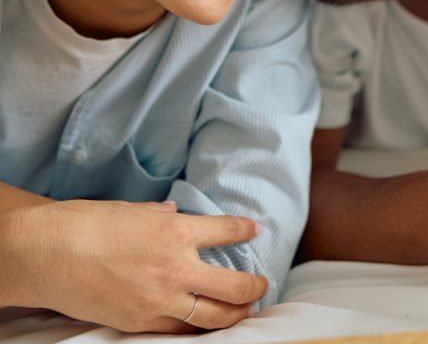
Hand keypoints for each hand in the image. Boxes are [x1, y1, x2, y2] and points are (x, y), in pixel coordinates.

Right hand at [0, 199, 266, 331]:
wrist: (51, 253)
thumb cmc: (91, 222)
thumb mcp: (135, 209)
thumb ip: (161, 215)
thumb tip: (174, 212)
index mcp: (177, 231)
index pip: (227, 231)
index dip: (246, 231)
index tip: (256, 231)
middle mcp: (176, 267)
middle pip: (232, 285)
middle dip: (253, 287)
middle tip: (263, 285)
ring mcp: (160, 299)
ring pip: (211, 316)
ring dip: (234, 315)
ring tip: (246, 312)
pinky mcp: (139, 322)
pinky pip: (178, 330)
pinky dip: (197, 329)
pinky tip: (205, 326)